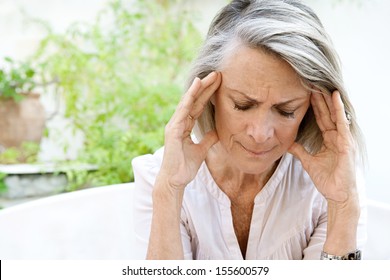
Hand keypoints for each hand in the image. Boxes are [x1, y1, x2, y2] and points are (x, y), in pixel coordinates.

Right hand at [159, 72, 221, 188]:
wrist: (175, 180)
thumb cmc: (185, 166)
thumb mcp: (201, 150)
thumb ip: (208, 139)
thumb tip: (218, 131)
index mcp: (185, 126)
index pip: (198, 106)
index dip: (208, 94)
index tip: (219, 83)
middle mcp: (178, 122)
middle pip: (194, 101)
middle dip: (205, 87)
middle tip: (217, 74)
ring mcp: (174, 125)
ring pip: (188, 102)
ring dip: (198, 89)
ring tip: (208, 76)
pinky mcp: (173, 130)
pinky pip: (182, 111)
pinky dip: (188, 99)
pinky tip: (195, 88)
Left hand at [289, 90, 356, 202]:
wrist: (337, 194)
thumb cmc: (327, 179)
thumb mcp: (308, 162)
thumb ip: (299, 151)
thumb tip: (287, 143)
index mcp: (329, 140)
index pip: (321, 119)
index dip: (314, 106)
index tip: (306, 93)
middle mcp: (337, 137)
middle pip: (327, 113)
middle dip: (320, 99)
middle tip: (313, 83)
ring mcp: (343, 139)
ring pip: (334, 114)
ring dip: (328, 99)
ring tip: (321, 84)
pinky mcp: (347, 143)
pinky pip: (342, 122)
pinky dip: (338, 109)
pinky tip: (334, 97)